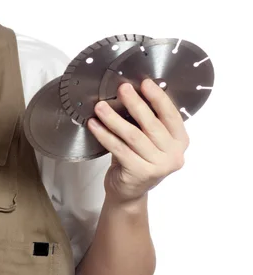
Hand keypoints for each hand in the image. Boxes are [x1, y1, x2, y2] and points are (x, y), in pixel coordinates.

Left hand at [87, 79, 189, 205]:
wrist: (129, 192)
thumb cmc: (138, 158)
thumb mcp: (149, 139)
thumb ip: (147, 120)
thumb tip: (131, 90)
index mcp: (180, 141)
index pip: (172, 115)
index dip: (159, 98)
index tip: (145, 82)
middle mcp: (174, 154)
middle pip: (152, 124)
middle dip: (135, 104)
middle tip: (121, 89)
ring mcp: (158, 166)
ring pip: (133, 136)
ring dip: (114, 119)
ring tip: (100, 106)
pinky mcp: (140, 173)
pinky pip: (119, 148)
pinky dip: (104, 135)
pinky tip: (94, 125)